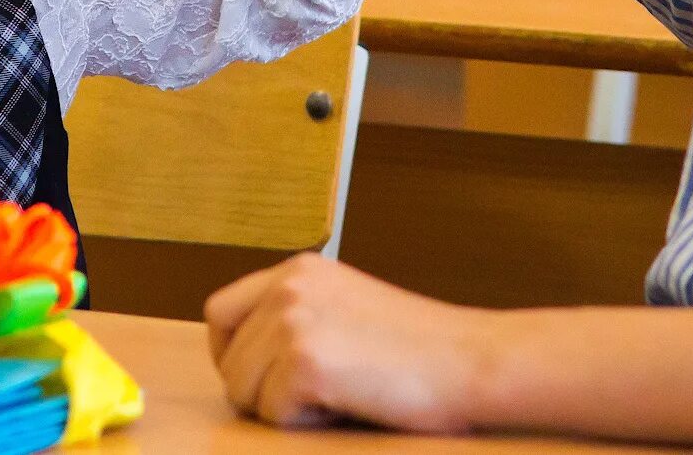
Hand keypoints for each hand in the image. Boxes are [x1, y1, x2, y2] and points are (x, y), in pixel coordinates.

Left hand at [205, 254, 497, 431]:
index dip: (233, 354)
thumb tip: (243, 357)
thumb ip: (299, 316)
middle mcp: (288, 286)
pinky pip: (273, 415)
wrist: (471, 360)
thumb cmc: (420, 350)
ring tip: (341, 392)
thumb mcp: (346, 307)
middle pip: (227, 361)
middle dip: (259, 391)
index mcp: (298, 269)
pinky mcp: (304, 362)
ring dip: (284, 408)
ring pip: (243, 393)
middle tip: (317, 394)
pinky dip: (307, 424)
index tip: (264, 378)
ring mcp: (293, 321)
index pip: (220, 311)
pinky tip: (350, 403)